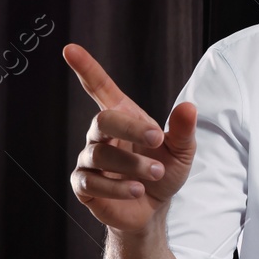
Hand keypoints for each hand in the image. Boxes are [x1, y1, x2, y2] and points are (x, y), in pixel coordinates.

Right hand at [63, 43, 196, 233]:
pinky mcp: (84, 185)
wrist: (153, 209)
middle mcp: (101, 135)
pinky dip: (118, 187)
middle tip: (156, 139)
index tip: (70, 49)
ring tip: (155, 173)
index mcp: (123, 117)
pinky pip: (92, 182)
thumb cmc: (163, 172)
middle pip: (103, 121)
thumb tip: (188, 107)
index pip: (100, 88)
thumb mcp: (181, 151)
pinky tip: (137, 190)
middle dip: (131, 128)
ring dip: (132, 164)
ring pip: (100, 155)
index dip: (86, 69)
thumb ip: (183, 130)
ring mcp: (89, 159)